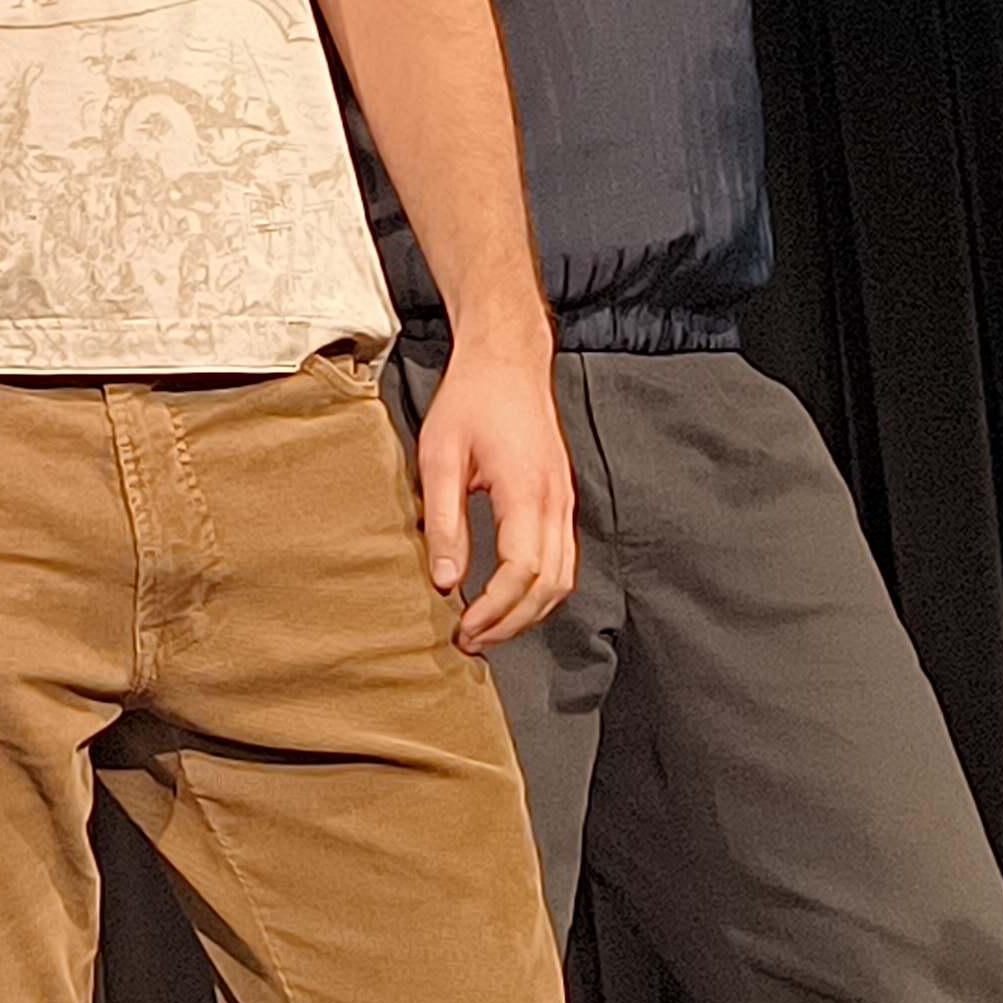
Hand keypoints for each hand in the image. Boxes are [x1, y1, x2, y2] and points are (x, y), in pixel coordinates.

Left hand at [417, 338, 577, 652]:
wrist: (506, 360)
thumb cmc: (470, 401)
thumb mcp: (439, 457)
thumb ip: (443, 521)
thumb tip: (445, 580)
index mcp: (526, 491)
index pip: (522, 571)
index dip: (495, 609)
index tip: (464, 629)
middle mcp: (555, 502)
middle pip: (549, 585)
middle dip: (512, 623)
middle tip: (471, 642)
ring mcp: (564, 502)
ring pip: (563, 578)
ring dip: (529, 613)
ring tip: (487, 629)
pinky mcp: (561, 500)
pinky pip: (563, 560)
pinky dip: (540, 590)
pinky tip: (509, 599)